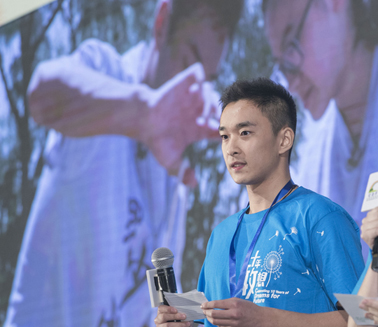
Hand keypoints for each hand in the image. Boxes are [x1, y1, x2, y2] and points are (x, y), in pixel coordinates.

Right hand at [142, 62, 219, 181]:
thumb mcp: (170, 161)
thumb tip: (194, 186)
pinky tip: (191, 94)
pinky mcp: (183, 83)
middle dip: (215, 117)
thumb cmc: (156, 140)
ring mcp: (192, 96)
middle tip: (204, 125)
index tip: (211, 135)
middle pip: (219, 109)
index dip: (222, 130)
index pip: (222, 126)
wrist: (140, 120)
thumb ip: (182, 173)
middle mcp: (199, 110)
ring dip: (208, 102)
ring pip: (211, 92)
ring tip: (197, 114)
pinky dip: (199, 81)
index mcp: (202, 127)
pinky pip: (199, 75)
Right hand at [154, 305, 192, 326]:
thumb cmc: (183, 323)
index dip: (168, 309)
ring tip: (186, 325)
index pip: (161, 308)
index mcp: (161, 313)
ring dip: (178, 325)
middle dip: (175, 316)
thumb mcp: (184, 316)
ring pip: (166, 326)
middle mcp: (158, 321)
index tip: (176, 310)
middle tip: (184, 317)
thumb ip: (182, 312)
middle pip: (163, 317)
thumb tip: (184, 310)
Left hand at [201, 298, 265, 326]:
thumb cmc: (249, 308)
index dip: (207, 304)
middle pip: (213, 314)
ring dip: (209, 318)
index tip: (203, 305)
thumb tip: (213, 304)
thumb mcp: (239, 301)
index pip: (216, 304)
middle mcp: (233, 314)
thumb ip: (227, 302)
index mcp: (234, 304)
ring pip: (215, 322)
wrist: (260, 319)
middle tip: (204, 311)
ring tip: (208, 316)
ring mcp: (233, 323)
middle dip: (206, 312)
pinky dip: (217, 323)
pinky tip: (217, 320)